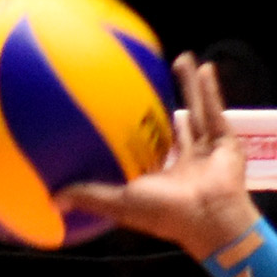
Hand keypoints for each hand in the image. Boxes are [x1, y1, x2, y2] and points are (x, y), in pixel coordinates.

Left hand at [56, 54, 257, 259]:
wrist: (209, 217)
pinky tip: (204, 67)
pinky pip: (214, 110)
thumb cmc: (164, 213)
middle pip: (169, 126)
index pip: (142, 152)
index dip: (132, 136)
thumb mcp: (120, 203)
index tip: (118, 116)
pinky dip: (210, 90)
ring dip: (189, 87)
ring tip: (181, 59)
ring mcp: (205, 152)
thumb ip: (89, 196)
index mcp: (159, 178)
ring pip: (195, 112)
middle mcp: (182, 162)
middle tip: (147, 79)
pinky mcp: (225, 142)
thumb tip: (51, 199)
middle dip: (159, 105)